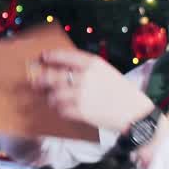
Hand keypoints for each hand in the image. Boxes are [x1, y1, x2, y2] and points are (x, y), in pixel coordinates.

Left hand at [30, 49, 154, 131]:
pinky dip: (58, 110)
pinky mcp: (81, 111)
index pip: (64, 56)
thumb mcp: (105, 71)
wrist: (133, 111)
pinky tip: (61, 109)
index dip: (50, 57)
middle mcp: (85, 77)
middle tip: (35, 82)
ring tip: (51, 99)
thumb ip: (86, 68)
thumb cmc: (119, 90)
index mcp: (92, 63)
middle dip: (41, 80)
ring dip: (50, 98)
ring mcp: (82, 94)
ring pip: (54, 95)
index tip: (42, 57)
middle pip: (53, 77)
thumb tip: (61, 69)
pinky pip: (61, 110)